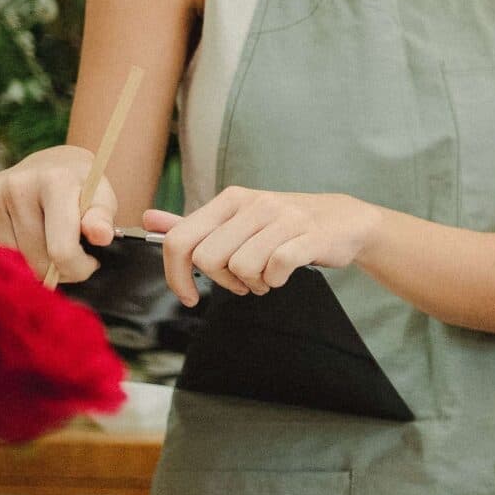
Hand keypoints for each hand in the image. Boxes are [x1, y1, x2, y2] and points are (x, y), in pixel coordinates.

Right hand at [0, 146, 116, 284]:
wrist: (53, 165)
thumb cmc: (81, 190)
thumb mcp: (102, 200)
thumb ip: (103, 218)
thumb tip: (101, 236)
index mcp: (56, 181)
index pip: (61, 250)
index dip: (78, 269)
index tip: (89, 263)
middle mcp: (17, 184)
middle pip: (35, 259)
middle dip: (55, 270)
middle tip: (67, 256)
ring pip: (10, 259)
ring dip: (30, 263)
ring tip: (45, 245)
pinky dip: (4, 255)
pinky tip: (19, 239)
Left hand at [144, 187, 379, 304]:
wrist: (344, 220)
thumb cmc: (285, 225)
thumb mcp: (238, 219)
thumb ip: (194, 224)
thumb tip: (150, 219)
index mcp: (230, 200)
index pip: (181, 239)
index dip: (176, 275)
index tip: (188, 295)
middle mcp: (253, 204)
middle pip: (208, 259)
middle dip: (221, 281)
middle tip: (240, 282)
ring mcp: (282, 219)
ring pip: (240, 267)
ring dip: (252, 284)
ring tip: (266, 277)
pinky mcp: (307, 236)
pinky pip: (275, 268)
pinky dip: (275, 281)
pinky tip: (281, 276)